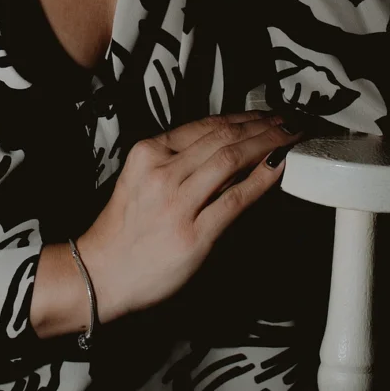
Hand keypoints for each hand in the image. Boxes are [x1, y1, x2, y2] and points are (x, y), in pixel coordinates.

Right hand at [76, 111, 302, 321]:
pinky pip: (236, 199)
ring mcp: (177, 202)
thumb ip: (177, 162)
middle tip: (286, 122)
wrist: (101, 274)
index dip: (241, 118)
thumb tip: (226, 150)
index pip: (204, 125)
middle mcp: (162, 172)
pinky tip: (278, 169)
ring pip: (230, 159)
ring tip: (289, 139)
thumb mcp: (141, 180)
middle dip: (261, 126)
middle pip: (222, 137)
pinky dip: (261, 180)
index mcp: (148, 153)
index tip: (262, 116)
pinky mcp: (193, 234)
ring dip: (267, 144)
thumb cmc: (124, 231)